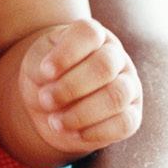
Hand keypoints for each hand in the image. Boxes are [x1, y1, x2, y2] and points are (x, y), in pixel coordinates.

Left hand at [19, 20, 141, 157]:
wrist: (51, 103)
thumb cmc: (45, 75)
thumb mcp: (36, 64)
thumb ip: (43, 67)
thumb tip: (54, 82)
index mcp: (93, 36)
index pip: (89, 34)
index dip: (66, 53)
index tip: (45, 71)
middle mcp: (116, 57)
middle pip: (104, 66)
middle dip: (70, 87)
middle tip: (45, 99)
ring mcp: (129, 86)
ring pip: (116, 96)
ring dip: (81, 113)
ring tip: (54, 122)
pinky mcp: (131, 116)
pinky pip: (124, 124)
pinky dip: (96, 131)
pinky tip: (73, 133)